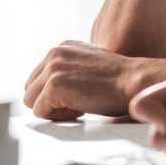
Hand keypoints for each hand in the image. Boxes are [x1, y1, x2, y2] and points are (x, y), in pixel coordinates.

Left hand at [23, 41, 165, 120]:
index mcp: (62, 47)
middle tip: (78, 102)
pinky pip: (41, 112)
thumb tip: (51, 88)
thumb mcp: (90, 65)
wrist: (135, 82)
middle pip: (30, 89)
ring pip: (31, 101)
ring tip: (79, 105)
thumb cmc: (120, 79)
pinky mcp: (53, 86)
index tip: (80, 93)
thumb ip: (69, 69)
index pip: (38, 77)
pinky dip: (59, 117)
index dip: (56, 93)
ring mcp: (52, 69)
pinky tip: (81, 109)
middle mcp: (54, 53)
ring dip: (54, 109)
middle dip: (49, 101)